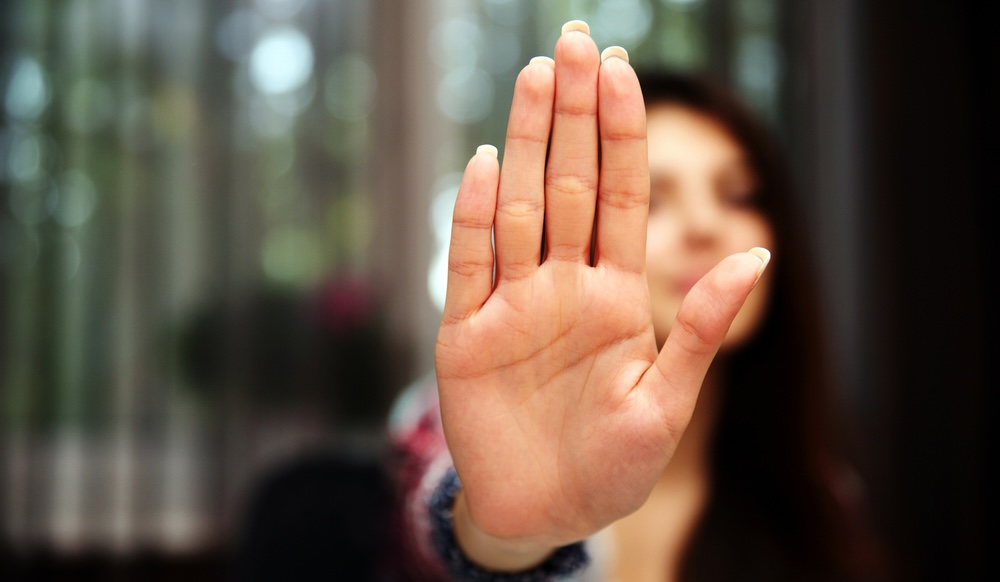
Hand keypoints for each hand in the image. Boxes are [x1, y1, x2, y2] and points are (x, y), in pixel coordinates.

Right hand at [435, 22, 768, 569]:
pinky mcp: (465, 334)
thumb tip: (756, 251)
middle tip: (573, 42)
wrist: (542, 515)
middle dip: (575, 114)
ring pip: (520, 207)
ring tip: (536, 76)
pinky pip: (467, 264)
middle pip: (570, 184)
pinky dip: (474, 217)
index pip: (621, 198)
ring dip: (529, 143)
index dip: (623, 134)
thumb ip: (702, 327)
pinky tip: (487, 164)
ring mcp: (512, 305)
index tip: (622, 69)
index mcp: (615, 298)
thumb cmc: (610, 465)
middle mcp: (562, 287)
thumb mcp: (668, 403)